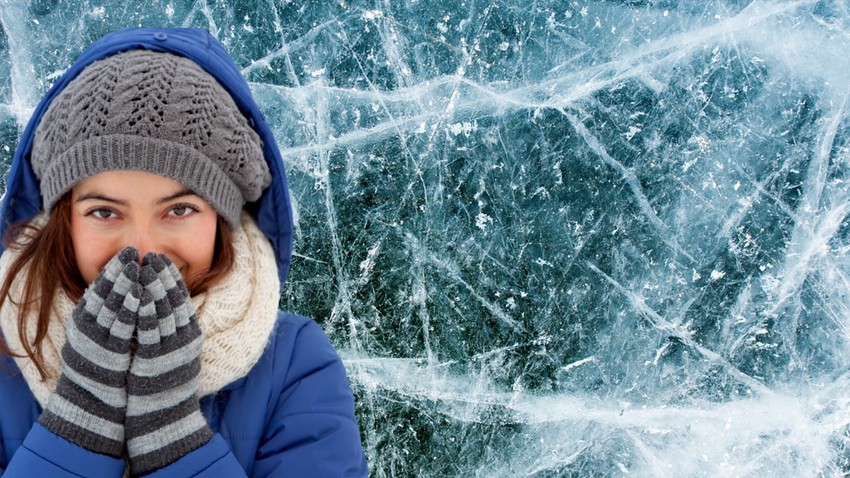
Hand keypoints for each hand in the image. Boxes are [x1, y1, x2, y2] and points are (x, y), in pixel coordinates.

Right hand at [39, 247, 140, 457]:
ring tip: (140, 266)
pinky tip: (141, 294)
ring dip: (128, 284)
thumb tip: (130, 293)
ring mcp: (98, 341)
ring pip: (114, 306)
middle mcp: (87, 329)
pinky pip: (123, 326)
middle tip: (134, 252)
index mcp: (84, 323)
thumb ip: (112, 317)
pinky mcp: (112, 354)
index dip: (114, 270)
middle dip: (121, 271)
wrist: (96, 406)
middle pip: (106, 293)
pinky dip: (132, 308)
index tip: (127, 253)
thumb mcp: (104, 338)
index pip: (100, 289)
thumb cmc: (105, 370)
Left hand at [125, 253, 211, 475]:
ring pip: (164, 309)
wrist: (165, 417)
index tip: (162, 260)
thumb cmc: (167, 385)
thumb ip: (174, 330)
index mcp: (190, 335)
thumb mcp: (177, 353)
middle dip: (163, 275)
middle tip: (153, 256)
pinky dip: (145, 309)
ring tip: (144, 267)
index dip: (172, 278)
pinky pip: (150, 329)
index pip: (182, 299)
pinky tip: (138, 294)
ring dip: (153, 286)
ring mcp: (171, 348)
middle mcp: (184, 339)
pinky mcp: (156, 358)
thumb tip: (164, 307)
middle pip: (174, 300)